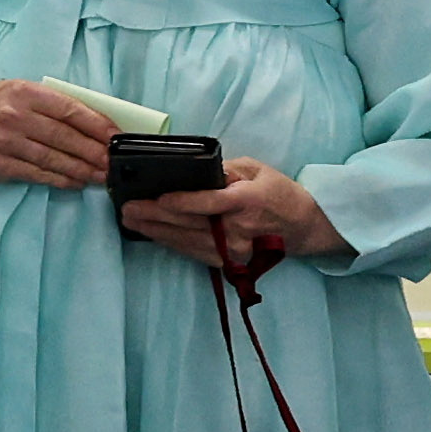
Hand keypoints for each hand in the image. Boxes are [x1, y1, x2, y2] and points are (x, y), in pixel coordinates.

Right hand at [0, 80, 117, 188]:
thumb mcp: (23, 91)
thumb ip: (53, 104)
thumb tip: (93, 124)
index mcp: (27, 93)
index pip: (70, 110)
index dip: (96, 125)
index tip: (115, 138)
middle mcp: (16, 116)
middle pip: (64, 137)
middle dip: (94, 152)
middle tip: (112, 163)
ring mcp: (6, 142)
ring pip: (53, 159)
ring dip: (81, 170)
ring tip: (100, 177)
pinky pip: (36, 174)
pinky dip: (59, 179)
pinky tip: (75, 182)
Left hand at [122, 157, 344, 271]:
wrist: (302, 227)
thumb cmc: (279, 193)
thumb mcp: (257, 169)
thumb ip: (226, 170)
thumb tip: (196, 171)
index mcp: (246, 202)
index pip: (209, 203)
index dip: (182, 202)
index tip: (159, 199)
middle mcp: (237, 230)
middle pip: (190, 223)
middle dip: (155, 216)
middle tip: (128, 208)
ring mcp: (231, 250)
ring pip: (187, 241)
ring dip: (156, 231)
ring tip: (132, 221)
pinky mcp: (227, 261)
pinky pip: (193, 252)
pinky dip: (171, 242)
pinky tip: (152, 234)